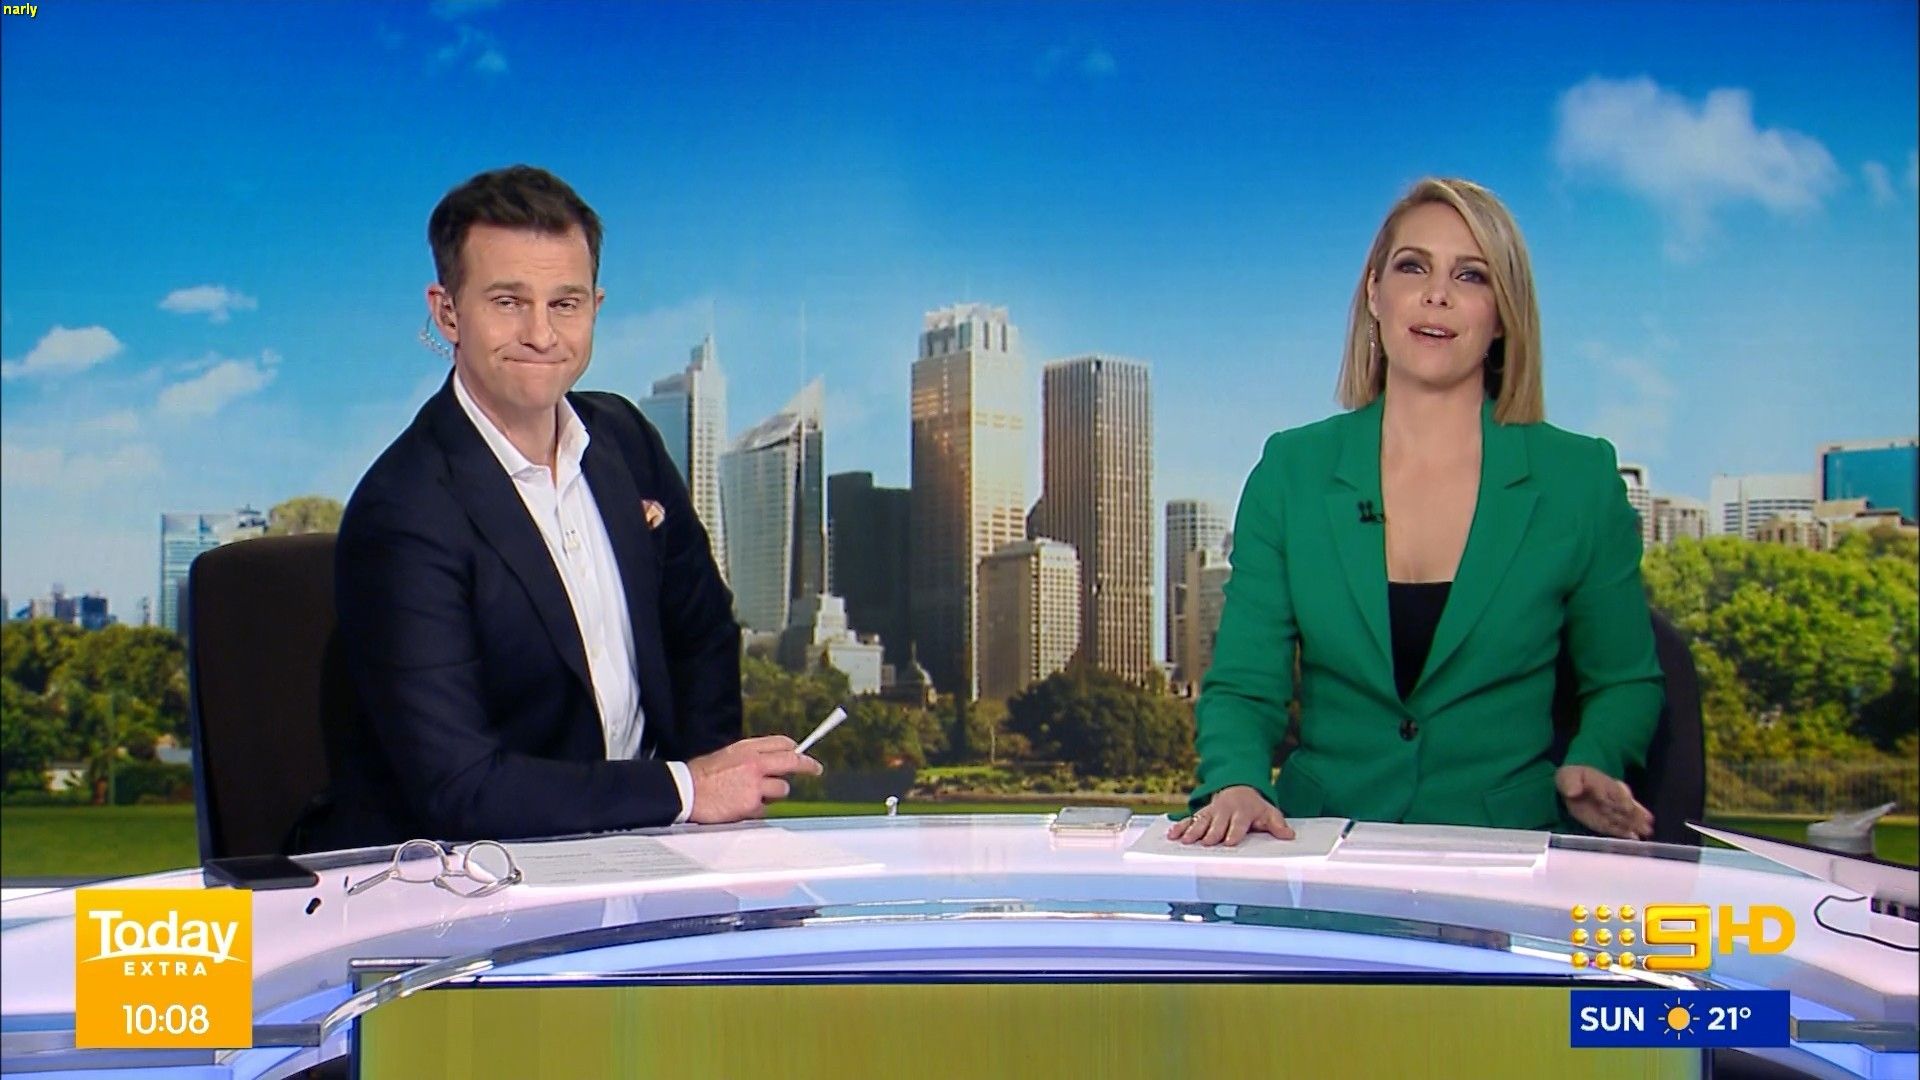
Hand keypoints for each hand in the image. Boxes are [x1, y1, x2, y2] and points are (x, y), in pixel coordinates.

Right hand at [687, 735, 822, 823]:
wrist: (686, 791)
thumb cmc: (702, 775)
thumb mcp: (727, 755)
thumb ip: (750, 757)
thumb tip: (770, 760)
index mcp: (748, 749)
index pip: (782, 743)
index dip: (796, 749)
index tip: (803, 753)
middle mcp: (755, 764)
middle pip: (792, 761)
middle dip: (808, 765)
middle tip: (816, 769)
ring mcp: (755, 784)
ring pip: (782, 789)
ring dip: (773, 793)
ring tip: (751, 794)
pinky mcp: (752, 803)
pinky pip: (765, 808)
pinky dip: (756, 808)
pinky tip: (740, 805)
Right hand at [1166, 785, 1294, 846]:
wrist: (1238, 788)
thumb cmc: (1254, 807)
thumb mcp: (1269, 813)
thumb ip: (1277, 825)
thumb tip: (1289, 836)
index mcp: (1242, 812)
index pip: (1238, 823)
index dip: (1233, 832)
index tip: (1228, 841)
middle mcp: (1225, 811)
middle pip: (1217, 823)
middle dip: (1211, 833)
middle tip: (1205, 842)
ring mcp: (1211, 812)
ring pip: (1201, 821)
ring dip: (1193, 831)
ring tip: (1186, 841)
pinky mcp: (1201, 814)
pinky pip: (1189, 820)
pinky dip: (1180, 827)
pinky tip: (1173, 835)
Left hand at [1556, 765, 1653, 839]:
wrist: (1570, 787)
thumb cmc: (1571, 779)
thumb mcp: (1568, 777)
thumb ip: (1571, 783)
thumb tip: (1572, 792)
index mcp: (1603, 784)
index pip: (1614, 792)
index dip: (1622, 798)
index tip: (1627, 807)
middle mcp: (1611, 799)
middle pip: (1625, 807)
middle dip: (1635, 815)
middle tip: (1647, 823)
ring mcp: (1610, 811)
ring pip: (1624, 818)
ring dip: (1635, 825)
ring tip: (1647, 832)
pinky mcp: (1605, 822)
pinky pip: (1616, 827)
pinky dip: (1624, 833)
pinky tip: (1635, 838)